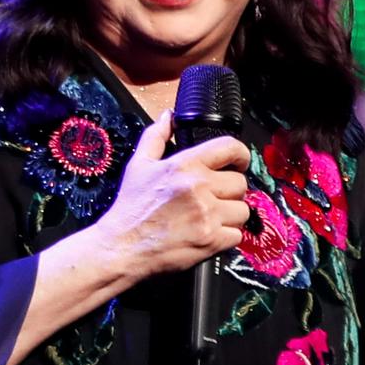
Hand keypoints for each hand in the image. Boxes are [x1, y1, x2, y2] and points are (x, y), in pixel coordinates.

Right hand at [91, 117, 251, 279]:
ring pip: (242, 211)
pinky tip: (208, 235)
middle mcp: (199, 187)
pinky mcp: (211, 240)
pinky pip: (237, 235)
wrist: (122, 248)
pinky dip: (226, 237)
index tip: (238, 164)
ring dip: (230, 216)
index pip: (230, 148)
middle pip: (240, 183)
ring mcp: (208, 215)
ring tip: (210, 218)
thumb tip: (168, 117)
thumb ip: (157, 137)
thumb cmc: (131, 209)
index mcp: (185, 165)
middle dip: (230, 192)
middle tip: (215, 199)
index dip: (240, 155)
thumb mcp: (139, 165)